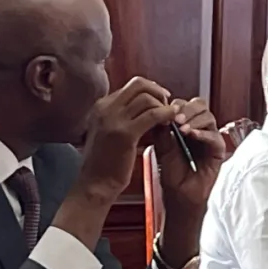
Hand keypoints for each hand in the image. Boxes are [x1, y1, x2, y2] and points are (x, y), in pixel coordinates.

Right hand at [76, 77, 177, 205]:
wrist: (95, 185)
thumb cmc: (105, 163)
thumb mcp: (109, 132)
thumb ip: (123, 117)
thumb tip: (146, 106)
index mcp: (101, 106)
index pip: (131, 86)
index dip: (151, 90)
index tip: (162, 101)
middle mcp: (105, 108)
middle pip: (139, 84)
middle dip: (159, 92)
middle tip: (169, 106)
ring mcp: (113, 119)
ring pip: (147, 97)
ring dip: (164, 106)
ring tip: (171, 119)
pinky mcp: (125, 133)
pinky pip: (152, 115)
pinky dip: (166, 114)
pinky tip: (172, 121)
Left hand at [155, 97, 226, 266]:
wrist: (179, 197)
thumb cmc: (172, 175)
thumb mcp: (161, 148)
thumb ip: (161, 130)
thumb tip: (160, 110)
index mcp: (186, 126)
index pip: (185, 105)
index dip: (176, 105)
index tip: (164, 110)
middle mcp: (199, 130)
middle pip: (199, 106)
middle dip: (186, 109)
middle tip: (175, 117)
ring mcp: (210, 139)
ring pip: (208, 117)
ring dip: (194, 119)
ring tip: (181, 128)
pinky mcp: (218, 151)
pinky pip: (214, 136)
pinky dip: (202, 134)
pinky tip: (191, 136)